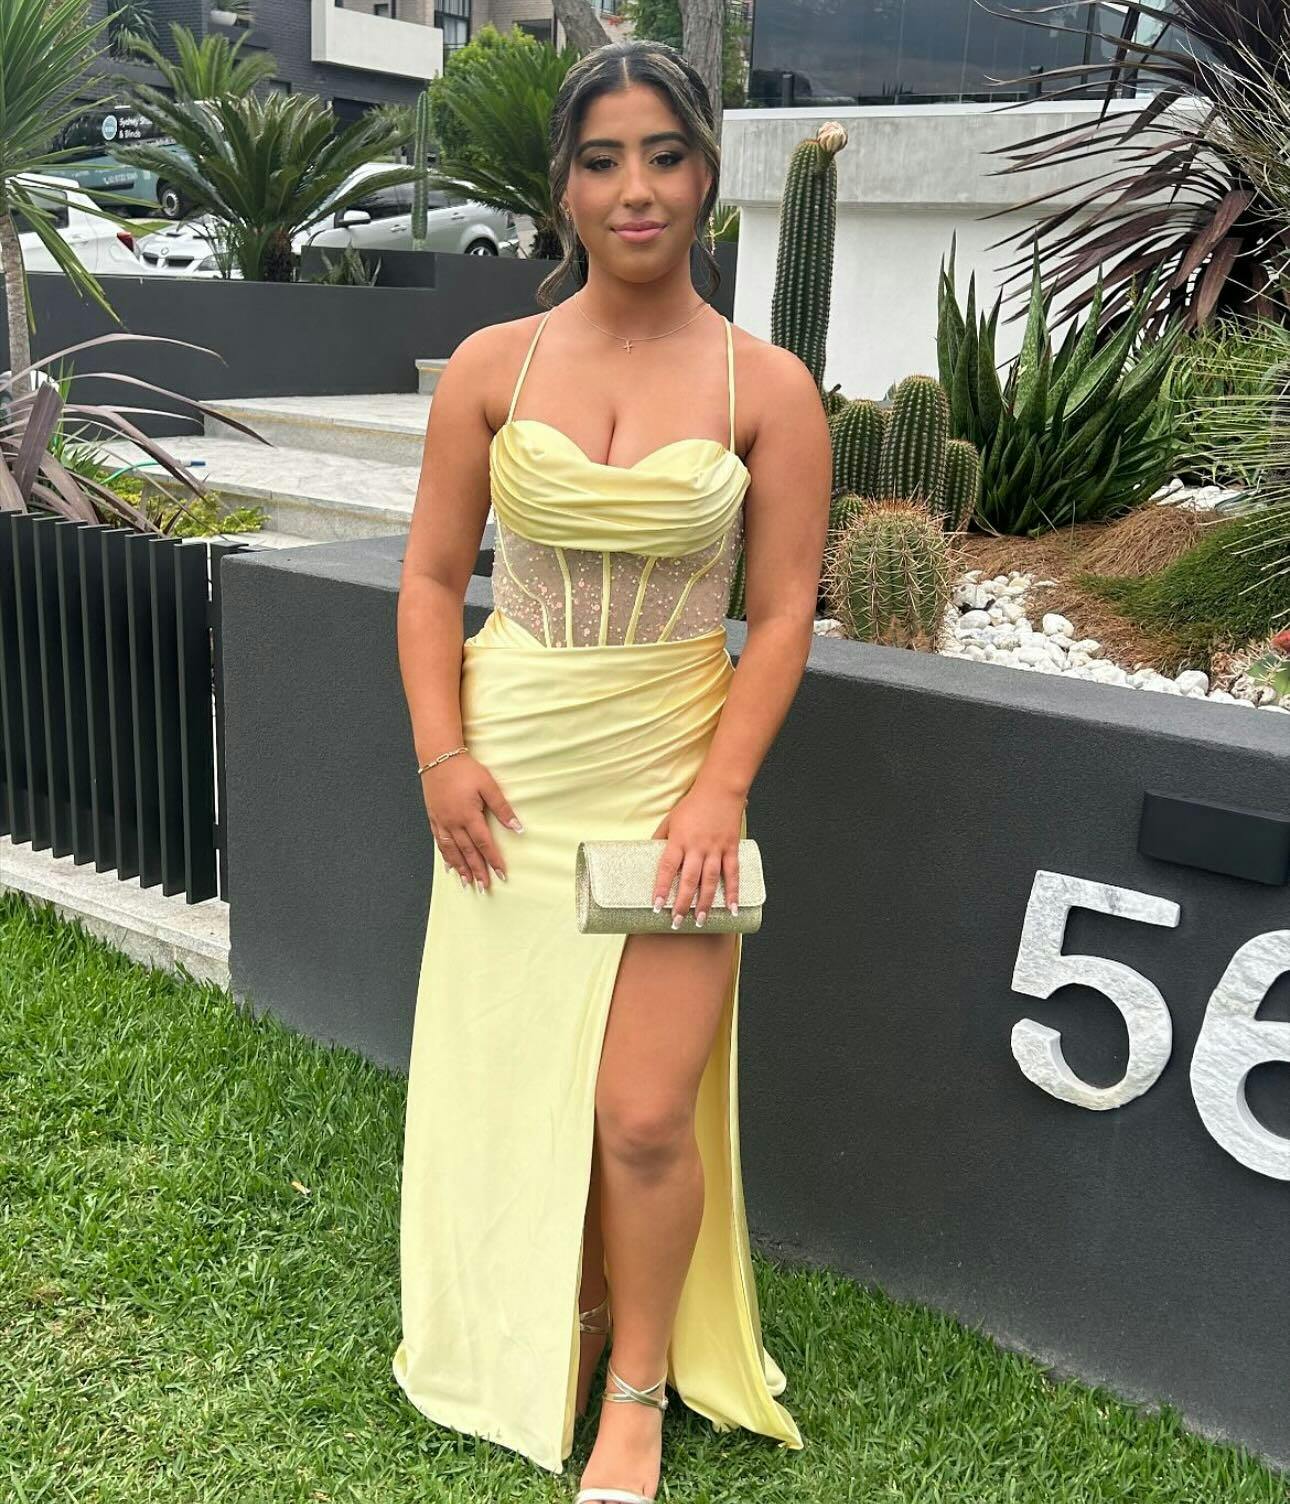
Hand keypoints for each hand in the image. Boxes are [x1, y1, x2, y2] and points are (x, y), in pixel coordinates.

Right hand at [420, 752, 522, 892]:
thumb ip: (502, 808)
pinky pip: (440, 842)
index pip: (484, 844)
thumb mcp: (489, 785)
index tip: (501, 874)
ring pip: (452, 851)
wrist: (438, 757)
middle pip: (468, 852)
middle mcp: (454, 823)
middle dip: (477, 871)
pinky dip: (445, 856)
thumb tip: (518, 827)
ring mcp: (442, 822)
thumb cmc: (465, 770)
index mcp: (469, 816)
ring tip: (467, 883)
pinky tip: (449, 866)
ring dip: (461, 868)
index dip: (493, 860)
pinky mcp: (434, 818)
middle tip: (484, 887)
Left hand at [649, 786, 744, 929]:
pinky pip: (732, 874)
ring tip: (701, 921)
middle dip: (683, 903)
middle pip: (688, 880)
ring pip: (710, 880)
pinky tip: (732, 908)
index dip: (661, 888)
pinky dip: (733, 892)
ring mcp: (715, 849)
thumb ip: (661, 839)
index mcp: (679, 840)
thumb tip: (650, 856)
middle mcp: (697, 847)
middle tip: (677, 921)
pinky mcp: (731, 849)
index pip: (667, 868)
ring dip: (706, 903)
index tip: (656, 906)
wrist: (720, 790)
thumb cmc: (692, 805)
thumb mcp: (670, 820)